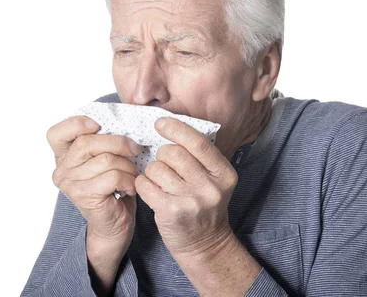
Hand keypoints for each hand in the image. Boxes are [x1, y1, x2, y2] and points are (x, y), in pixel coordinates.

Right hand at [46, 115, 139, 242]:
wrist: (114, 227)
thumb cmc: (112, 189)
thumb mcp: (104, 159)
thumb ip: (103, 142)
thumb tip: (122, 121)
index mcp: (63, 157)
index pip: (56, 133)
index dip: (75, 124)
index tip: (97, 125)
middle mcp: (61, 170)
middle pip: (87, 142)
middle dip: (117, 142)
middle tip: (134, 149)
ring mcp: (71, 184)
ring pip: (105, 160)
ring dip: (127, 165)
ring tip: (132, 174)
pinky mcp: (85, 196)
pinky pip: (113, 176)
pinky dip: (128, 179)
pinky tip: (130, 188)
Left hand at [135, 116, 238, 259]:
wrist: (205, 244)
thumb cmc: (203, 206)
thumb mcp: (212, 180)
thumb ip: (198, 157)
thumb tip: (169, 124)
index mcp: (223, 173)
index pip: (198, 142)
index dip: (176, 128)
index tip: (160, 123)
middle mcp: (211, 187)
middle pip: (173, 153)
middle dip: (161, 155)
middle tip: (164, 165)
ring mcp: (192, 200)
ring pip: (157, 168)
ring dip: (152, 172)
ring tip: (159, 182)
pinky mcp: (172, 212)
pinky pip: (145, 185)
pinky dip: (143, 185)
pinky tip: (151, 191)